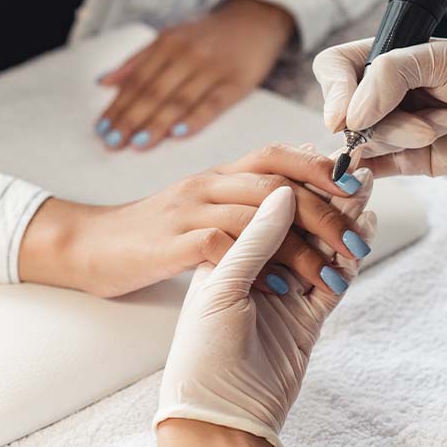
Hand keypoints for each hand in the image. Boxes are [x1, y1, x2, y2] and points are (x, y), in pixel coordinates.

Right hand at [19, 144, 373, 297]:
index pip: (276, 155)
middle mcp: (206, 185)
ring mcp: (188, 211)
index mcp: (217, 175)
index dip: (320, 168)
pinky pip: (226, 247)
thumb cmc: (151, 234)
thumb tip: (295, 202)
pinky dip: (262, 268)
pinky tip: (284, 291)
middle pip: (278, 184)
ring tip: (333, 276)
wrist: (88, 247)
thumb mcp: (200, 208)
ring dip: (304, 248)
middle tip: (355, 245)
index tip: (358, 190)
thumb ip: (242, 203)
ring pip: (259, 216)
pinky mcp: (172, 243)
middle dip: (325, 212)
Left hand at [94, 0, 294, 149]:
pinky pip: (213, 105)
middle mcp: (187, 54)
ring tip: (137, 144)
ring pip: (179, 100)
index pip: (137, 80)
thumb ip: (137, 60)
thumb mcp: (170, 37)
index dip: (118, 106)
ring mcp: (212, 68)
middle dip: (130, 119)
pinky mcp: (237, 82)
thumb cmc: (207, 35)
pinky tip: (178, 135)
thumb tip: (103, 82)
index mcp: (167, 43)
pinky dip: (195, 119)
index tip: (101, 129)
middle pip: (153, 92)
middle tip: (112, 142)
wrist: (256, 18)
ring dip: (155, 124)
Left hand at [154, 186, 360, 446]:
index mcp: (228, 253)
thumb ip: (255, 239)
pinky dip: (349, 260)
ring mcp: (285, 293)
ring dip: (343, 225)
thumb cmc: (203, 351)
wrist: (217, 416)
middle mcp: (257, 269)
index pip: (266, 209)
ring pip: (320, 250)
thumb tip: (285, 191)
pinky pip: (334, 282)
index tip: (320, 163)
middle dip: (326, 200)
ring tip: (365, 196)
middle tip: (356, 174)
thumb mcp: (222, 287)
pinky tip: (365, 236)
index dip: (295, 185)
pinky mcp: (307, 320)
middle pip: (298, 225)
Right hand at [312, 38, 446, 211]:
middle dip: (384, 120)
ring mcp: (393, 126)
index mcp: (388, 56)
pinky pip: (375, 168)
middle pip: (346, 112)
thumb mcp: (443, 59)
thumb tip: (347, 116)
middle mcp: (384, 92)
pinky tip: (417, 153)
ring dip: (405, 137)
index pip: (334, 68)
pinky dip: (383, 167)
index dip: (333, 91)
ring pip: (364, 142)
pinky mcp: (406, 160)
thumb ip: (388, 75)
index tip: (345, 119)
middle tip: (423, 121)